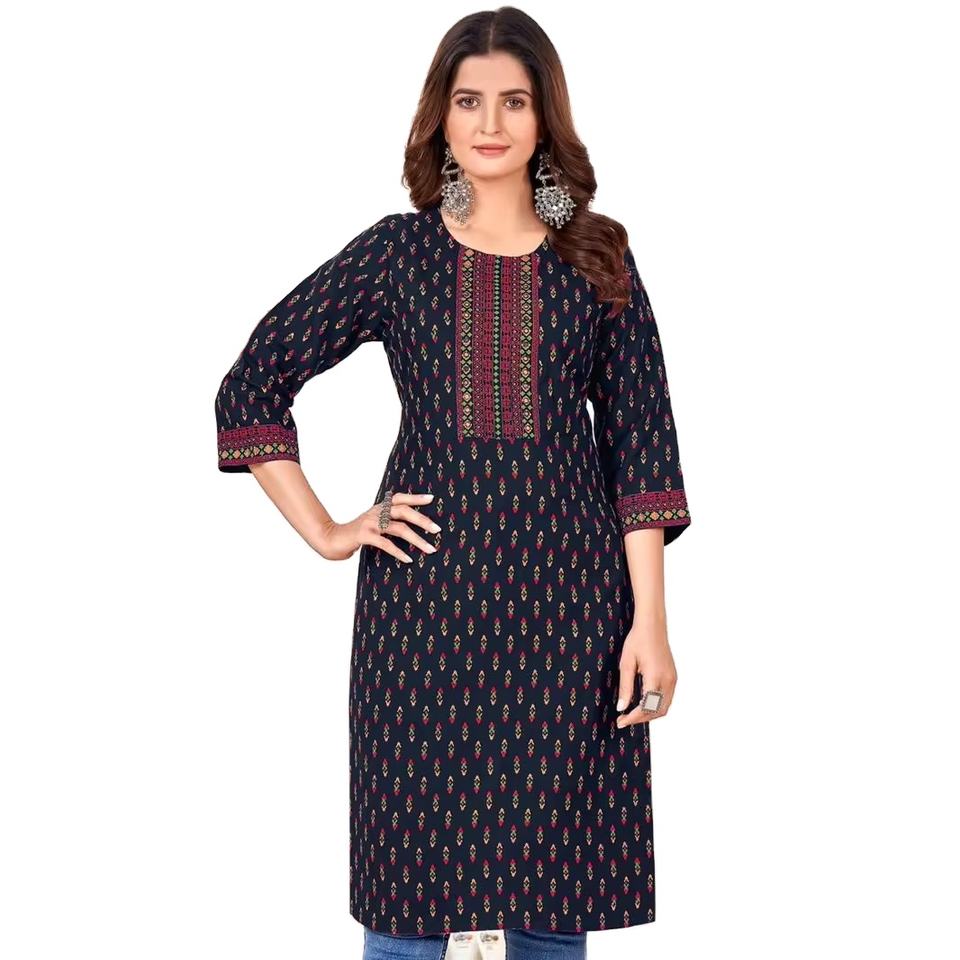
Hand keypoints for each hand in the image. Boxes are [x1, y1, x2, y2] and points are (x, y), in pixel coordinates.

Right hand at [316, 491, 440, 561]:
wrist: (331, 540)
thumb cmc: (355, 535)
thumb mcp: (373, 524)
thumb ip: (387, 523)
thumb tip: (410, 530)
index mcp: (380, 508)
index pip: (400, 498)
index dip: (415, 497)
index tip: (432, 498)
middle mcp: (376, 512)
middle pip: (404, 511)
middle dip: (422, 520)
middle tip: (437, 529)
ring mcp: (370, 523)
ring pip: (399, 528)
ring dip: (417, 539)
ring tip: (430, 549)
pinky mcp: (364, 535)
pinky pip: (386, 543)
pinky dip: (399, 551)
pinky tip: (408, 559)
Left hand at [615, 615, 676, 727]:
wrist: (652, 626)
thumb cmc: (637, 641)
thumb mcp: (626, 663)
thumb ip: (625, 687)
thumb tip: (622, 707)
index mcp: (655, 677)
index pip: (645, 707)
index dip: (632, 718)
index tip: (620, 721)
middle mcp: (667, 681)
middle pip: (657, 711)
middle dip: (640, 719)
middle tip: (623, 720)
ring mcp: (672, 679)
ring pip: (664, 707)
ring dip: (649, 714)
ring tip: (632, 714)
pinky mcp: (673, 677)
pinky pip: (667, 699)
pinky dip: (656, 706)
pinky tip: (642, 703)